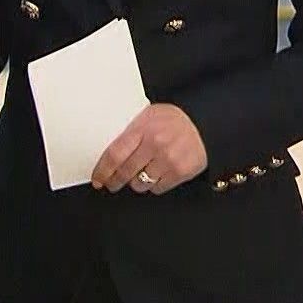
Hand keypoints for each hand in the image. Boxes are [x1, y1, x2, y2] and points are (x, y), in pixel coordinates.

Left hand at [90, 103, 207, 194]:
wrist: (205, 122)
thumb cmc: (175, 118)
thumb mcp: (149, 115)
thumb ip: (131, 131)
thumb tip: (109, 153)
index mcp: (143, 127)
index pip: (115, 154)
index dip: (102, 170)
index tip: (97, 178)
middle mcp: (155, 144)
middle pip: (124, 172)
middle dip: (114, 181)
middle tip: (111, 183)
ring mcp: (168, 159)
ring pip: (140, 183)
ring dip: (135, 182)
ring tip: (139, 174)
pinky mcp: (180, 172)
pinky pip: (157, 188)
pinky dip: (154, 184)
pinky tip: (156, 174)